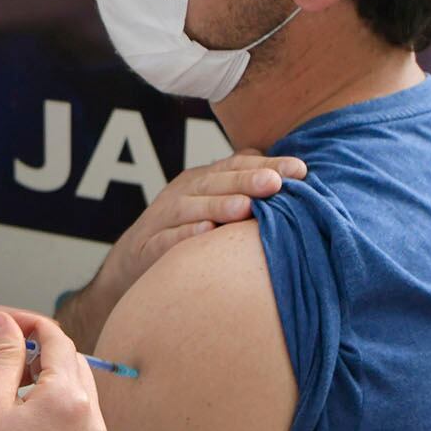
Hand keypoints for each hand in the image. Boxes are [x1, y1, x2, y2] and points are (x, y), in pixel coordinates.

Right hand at [0, 313, 105, 430]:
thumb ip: (5, 354)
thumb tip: (8, 321)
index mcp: (68, 400)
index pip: (60, 344)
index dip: (39, 327)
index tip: (22, 324)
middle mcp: (92, 424)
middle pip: (78, 369)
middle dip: (51, 357)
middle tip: (20, 359)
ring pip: (84, 401)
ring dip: (60, 388)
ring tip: (24, 395)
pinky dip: (65, 421)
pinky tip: (35, 430)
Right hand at [57, 150, 306, 350]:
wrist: (130, 265)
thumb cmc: (182, 232)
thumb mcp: (209, 202)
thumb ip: (239, 184)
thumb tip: (276, 166)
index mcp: (201, 181)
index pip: (235, 166)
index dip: (266, 165)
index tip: (300, 169)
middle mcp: (182, 194)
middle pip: (215, 182)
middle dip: (246, 180)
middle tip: (275, 182)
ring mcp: (163, 219)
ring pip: (191, 207)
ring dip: (218, 205)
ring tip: (246, 207)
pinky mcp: (148, 247)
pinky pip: (167, 239)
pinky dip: (185, 235)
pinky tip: (205, 233)